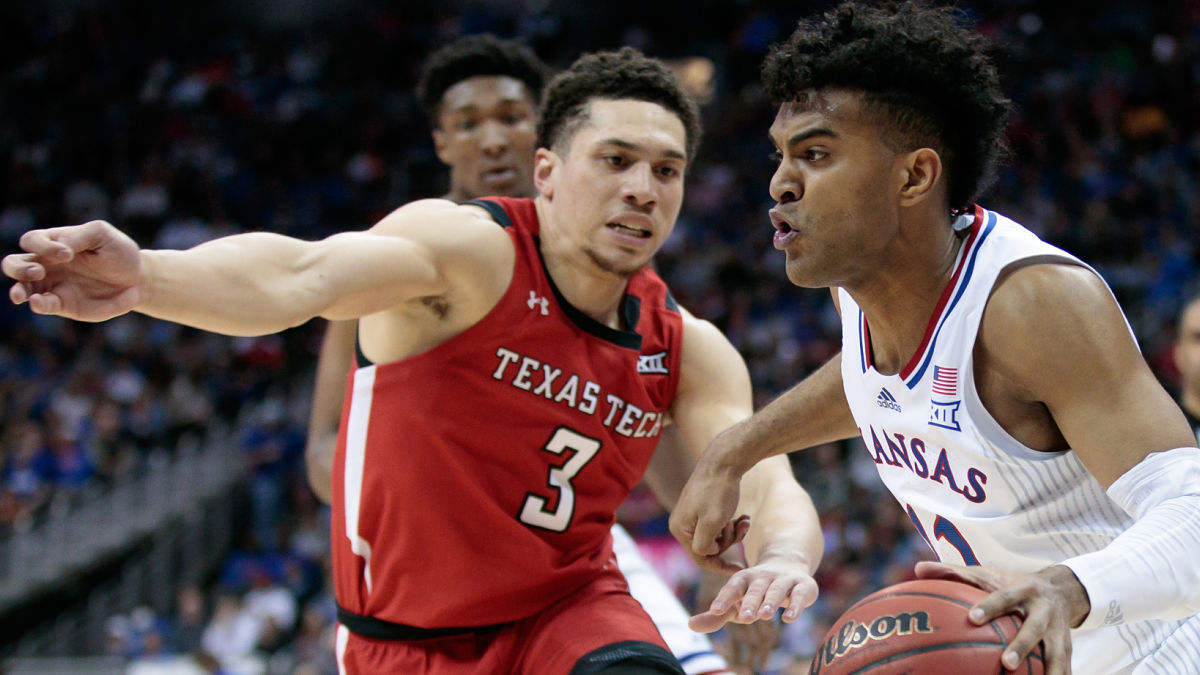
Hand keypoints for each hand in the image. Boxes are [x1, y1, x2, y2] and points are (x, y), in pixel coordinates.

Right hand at [4, 221, 142, 320]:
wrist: (136, 278)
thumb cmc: (117, 251)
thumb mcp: (102, 234)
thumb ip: (79, 236)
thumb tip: (61, 247)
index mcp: (54, 242)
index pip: (33, 240)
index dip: (44, 246)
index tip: (68, 254)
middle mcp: (47, 264)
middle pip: (13, 263)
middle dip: (18, 268)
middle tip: (38, 271)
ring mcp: (52, 286)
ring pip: (21, 287)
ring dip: (18, 289)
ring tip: (22, 294)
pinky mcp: (63, 304)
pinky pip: (42, 305)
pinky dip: (37, 304)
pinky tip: (37, 303)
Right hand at [669, 430, 748, 572]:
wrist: (723, 460)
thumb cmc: (718, 491)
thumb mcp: (712, 523)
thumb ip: (704, 546)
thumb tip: (706, 553)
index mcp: (680, 529)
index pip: (700, 557)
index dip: (720, 566)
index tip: (740, 571)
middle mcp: (682, 522)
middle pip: (709, 546)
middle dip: (729, 541)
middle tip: (742, 527)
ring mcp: (692, 513)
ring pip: (716, 535)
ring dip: (733, 531)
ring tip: (745, 520)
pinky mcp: (703, 505)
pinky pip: (718, 523)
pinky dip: (732, 522)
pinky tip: (744, 516)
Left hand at [689, 552, 818, 635]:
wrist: (788, 567)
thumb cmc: (755, 592)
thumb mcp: (736, 602)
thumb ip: (716, 616)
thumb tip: (690, 625)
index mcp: (744, 579)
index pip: (733, 586)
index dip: (725, 597)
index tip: (715, 610)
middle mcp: (763, 577)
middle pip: (756, 589)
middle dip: (750, 602)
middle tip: (745, 617)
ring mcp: (784, 580)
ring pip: (777, 590)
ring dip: (771, 602)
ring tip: (765, 615)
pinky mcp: (803, 586)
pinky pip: (799, 595)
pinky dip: (795, 606)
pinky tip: (789, 618)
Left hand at [916, 561, 1089, 674]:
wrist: (1061, 590)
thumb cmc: (1012, 584)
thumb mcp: (988, 575)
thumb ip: (955, 573)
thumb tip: (918, 568)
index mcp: (1022, 589)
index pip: (1004, 597)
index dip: (990, 607)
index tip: (972, 618)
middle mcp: (1043, 610)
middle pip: (1034, 629)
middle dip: (1022, 645)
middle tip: (1006, 664)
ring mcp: (1058, 631)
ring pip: (1054, 653)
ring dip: (1048, 671)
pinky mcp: (1066, 648)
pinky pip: (1063, 668)